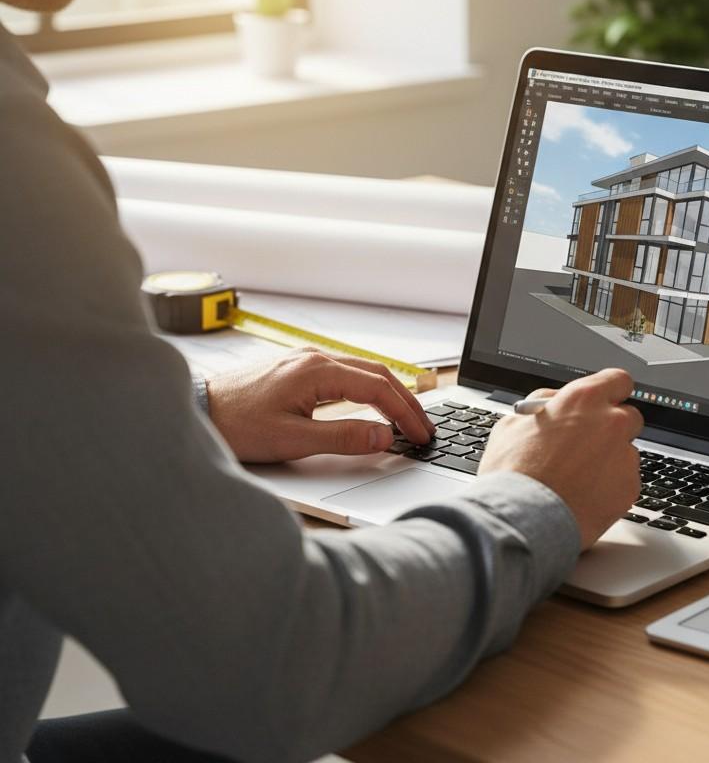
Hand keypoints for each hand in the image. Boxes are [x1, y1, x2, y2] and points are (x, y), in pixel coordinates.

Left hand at [204, 349, 434, 463]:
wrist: (196, 410)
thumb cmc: (236, 425)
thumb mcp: (292, 440)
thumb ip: (343, 436)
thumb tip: (384, 436)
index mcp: (318, 371)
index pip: (378, 388)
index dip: (405, 413)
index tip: (420, 435)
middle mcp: (316, 357)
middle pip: (377, 374)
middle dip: (406, 401)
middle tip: (424, 428)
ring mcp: (307, 360)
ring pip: (363, 371)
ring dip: (389, 393)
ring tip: (406, 418)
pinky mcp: (299, 368)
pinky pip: (346, 373)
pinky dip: (369, 388)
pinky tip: (373, 403)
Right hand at [478, 368, 641, 548]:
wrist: (522, 520)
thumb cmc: (513, 473)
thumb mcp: (515, 423)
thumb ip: (545, 405)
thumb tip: (555, 402)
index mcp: (584, 399)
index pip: (618, 380)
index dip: (611, 392)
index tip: (605, 401)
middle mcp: (611, 423)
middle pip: (630, 416)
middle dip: (613, 428)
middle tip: (588, 444)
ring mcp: (624, 457)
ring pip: (626, 452)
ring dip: (609, 461)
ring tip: (578, 479)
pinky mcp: (630, 489)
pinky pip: (625, 482)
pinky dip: (610, 488)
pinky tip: (584, 496)